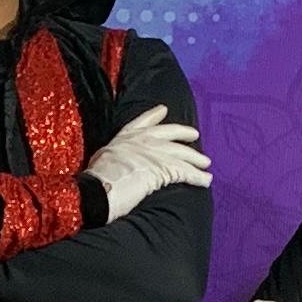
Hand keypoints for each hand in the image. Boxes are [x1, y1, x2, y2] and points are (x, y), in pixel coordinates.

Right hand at [83, 109, 211, 223]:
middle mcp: (140, 141)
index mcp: (123, 138)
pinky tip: (206, 180)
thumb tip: (118, 163)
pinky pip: (185, 172)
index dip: (153, 115)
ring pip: (180, 153)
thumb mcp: (101, 160)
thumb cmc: (94, 182)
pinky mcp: (162, 168)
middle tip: (195, 135)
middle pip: (168, 133)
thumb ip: (115, 157)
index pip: (141, 122)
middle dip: (183, 133)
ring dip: (195, 159)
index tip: (163, 109)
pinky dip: (197, 177)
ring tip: (206, 165)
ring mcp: (152, 153)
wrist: (96, 192)